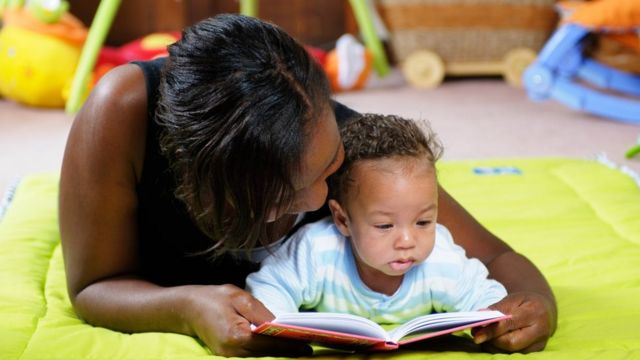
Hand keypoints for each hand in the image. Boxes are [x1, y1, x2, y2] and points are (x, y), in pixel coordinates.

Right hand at [183, 284, 311, 356]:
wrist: (185, 309)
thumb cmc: (212, 298)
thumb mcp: (238, 297)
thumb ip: (260, 312)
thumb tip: (278, 324)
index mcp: (235, 335)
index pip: (269, 343)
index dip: (289, 344)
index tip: (307, 344)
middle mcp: (232, 350)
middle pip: (266, 353)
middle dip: (287, 349)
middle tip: (309, 346)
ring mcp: (228, 355)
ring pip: (259, 355)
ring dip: (278, 350)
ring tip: (298, 345)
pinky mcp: (226, 354)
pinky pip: (251, 353)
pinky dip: (265, 349)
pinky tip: (278, 344)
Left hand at [471, 292, 556, 352]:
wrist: (545, 310)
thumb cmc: (526, 302)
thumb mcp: (513, 299)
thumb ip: (498, 308)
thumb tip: (481, 315)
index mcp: (535, 312)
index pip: (510, 324)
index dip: (491, 331)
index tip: (476, 334)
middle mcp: (540, 331)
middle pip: (511, 343)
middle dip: (491, 340)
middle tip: (476, 334)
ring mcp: (539, 344)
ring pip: (511, 352)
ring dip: (493, 345)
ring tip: (482, 336)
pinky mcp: (536, 351)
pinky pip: (514, 354)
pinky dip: (499, 349)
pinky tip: (492, 341)